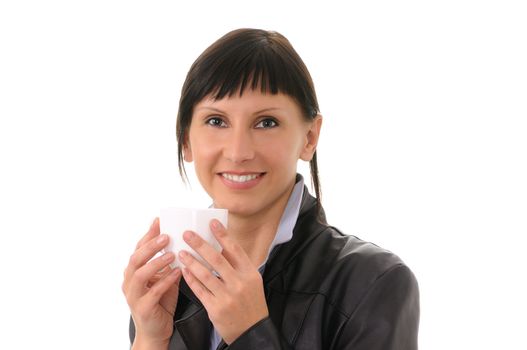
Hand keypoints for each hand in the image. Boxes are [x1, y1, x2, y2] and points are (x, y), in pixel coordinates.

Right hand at [122, 218, 181, 347]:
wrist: (155, 330)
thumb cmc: (161, 301)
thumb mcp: (164, 277)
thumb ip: (167, 261)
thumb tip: (183, 240)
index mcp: (134, 271)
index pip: (138, 248)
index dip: (148, 234)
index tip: (159, 220)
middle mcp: (129, 281)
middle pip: (135, 259)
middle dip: (150, 246)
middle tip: (166, 235)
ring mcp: (134, 295)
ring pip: (140, 274)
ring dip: (156, 262)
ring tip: (172, 254)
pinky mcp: (143, 308)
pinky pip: (153, 292)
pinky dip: (165, 281)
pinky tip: (177, 273)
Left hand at [178, 219, 268, 343]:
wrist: (252, 331)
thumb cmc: (251, 303)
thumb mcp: (252, 281)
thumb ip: (238, 265)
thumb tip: (221, 247)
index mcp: (250, 273)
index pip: (235, 249)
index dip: (223, 235)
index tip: (212, 223)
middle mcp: (239, 283)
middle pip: (217, 259)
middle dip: (200, 245)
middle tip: (187, 234)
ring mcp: (227, 296)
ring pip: (205, 274)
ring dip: (191, 261)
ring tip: (181, 252)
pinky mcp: (216, 309)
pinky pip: (200, 290)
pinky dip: (191, 279)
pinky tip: (184, 271)